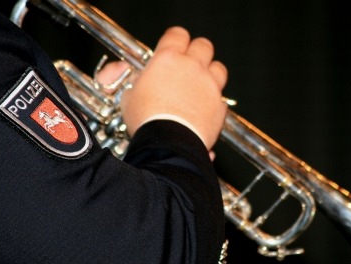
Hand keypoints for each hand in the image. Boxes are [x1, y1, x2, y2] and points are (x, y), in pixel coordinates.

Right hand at [96, 26, 228, 150]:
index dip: (176, 40)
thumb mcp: (129, 95)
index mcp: (168, 59)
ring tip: (200, 85)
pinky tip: (203, 109)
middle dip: (197, 52)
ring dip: (211, 74)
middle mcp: (192, 67)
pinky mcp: (219, 104)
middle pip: (203, 45)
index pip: (177, 34)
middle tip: (188, 64)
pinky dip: (214, 102)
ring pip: (218, 67)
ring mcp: (209, 84)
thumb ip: (137, 81)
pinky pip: (221, 98)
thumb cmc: (147, 120)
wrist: (168, 143)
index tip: (173, 46)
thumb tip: (138, 78)